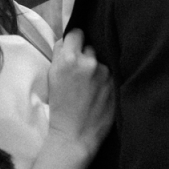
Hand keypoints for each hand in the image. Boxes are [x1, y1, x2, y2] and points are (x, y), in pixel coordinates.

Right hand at [47, 29, 113, 157]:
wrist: (75, 135)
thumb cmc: (60, 107)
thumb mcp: (52, 77)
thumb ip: (60, 55)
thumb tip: (69, 40)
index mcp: (69, 59)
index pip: (76, 33)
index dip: (75, 40)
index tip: (75, 48)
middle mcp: (89, 62)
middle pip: (90, 46)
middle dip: (85, 55)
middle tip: (81, 72)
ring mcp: (105, 72)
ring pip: (101, 60)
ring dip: (97, 68)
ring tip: (91, 85)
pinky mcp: (116, 83)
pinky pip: (111, 73)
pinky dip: (106, 79)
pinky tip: (100, 92)